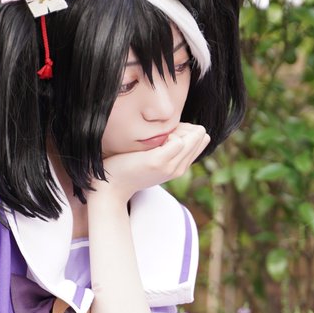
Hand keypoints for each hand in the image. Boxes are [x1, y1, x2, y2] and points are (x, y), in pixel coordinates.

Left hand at [90, 123, 209, 204]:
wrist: (111, 186)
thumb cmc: (128, 166)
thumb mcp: (154, 156)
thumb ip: (167, 146)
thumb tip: (177, 127)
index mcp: (180, 166)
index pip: (202, 138)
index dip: (188, 128)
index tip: (169, 130)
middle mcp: (179, 168)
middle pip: (200, 136)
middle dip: (185, 126)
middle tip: (163, 131)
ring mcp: (170, 166)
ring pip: (192, 138)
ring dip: (177, 129)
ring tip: (159, 134)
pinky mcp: (158, 162)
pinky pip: (177, 141)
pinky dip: (169, 134)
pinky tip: (155, 138)